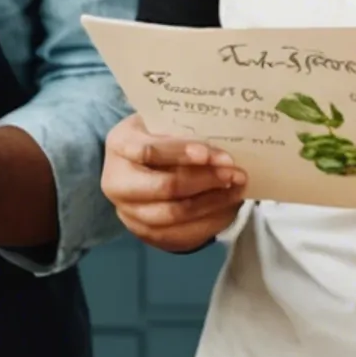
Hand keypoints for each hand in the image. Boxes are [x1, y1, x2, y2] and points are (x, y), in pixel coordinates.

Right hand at [99, 114, 246, 252]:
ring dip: (214, 202)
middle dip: (205, 180)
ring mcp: (129, 212)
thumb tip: (221, 143)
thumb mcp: (159, 122)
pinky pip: (183, 234)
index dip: (181, 152)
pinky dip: (211, 220)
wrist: (133, 165)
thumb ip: (182, 131)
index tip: (210, 153)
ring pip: (176, 215)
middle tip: (235, 173)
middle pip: (164, 188)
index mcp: (119, 146)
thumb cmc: (152, 136)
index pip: (148, 151)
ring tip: (238, 189)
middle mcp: (117, 183)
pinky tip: (228, 206)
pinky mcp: (146, 233)